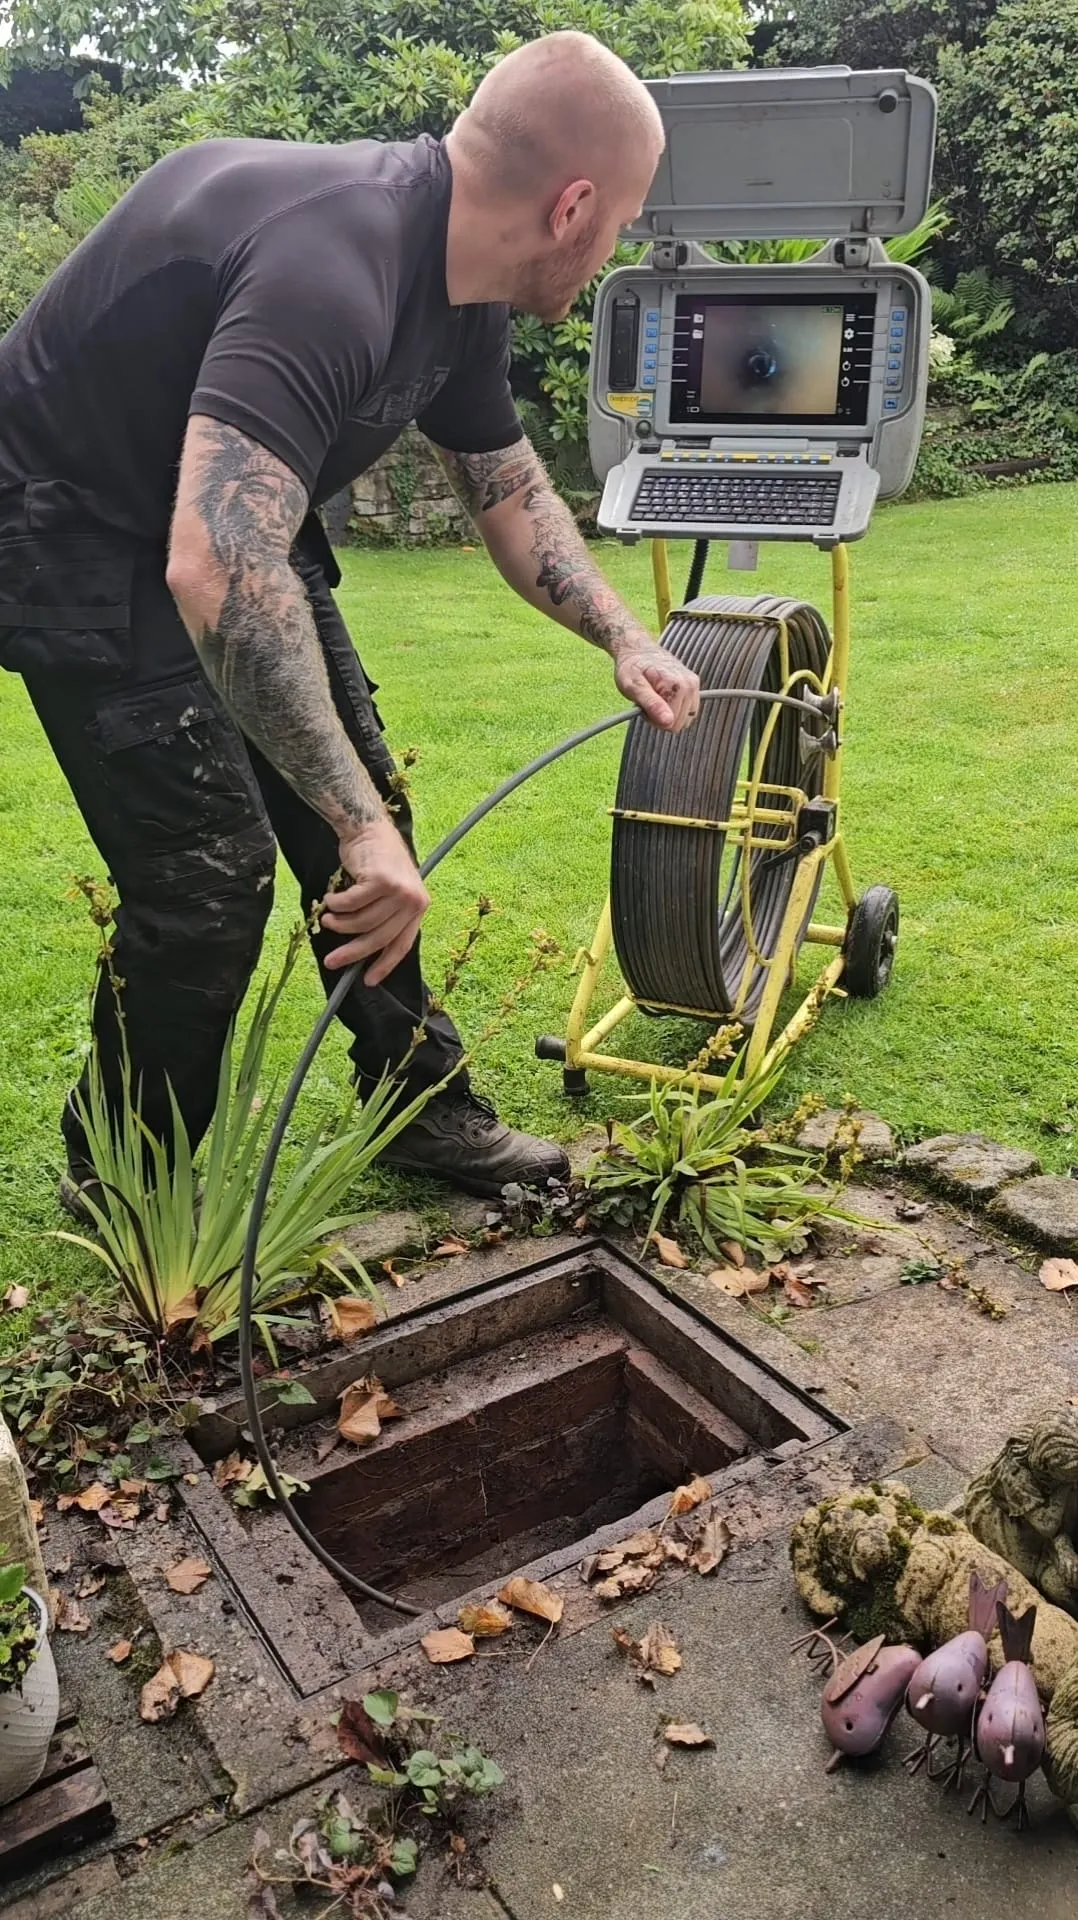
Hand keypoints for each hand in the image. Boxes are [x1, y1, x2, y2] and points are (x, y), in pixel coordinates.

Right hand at [320, 816, 430, 985]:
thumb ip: (383, 918)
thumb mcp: (389, 893)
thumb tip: (361, 951)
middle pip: (379, 937)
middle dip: (353, 953)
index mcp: (418, 907)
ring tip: (329, 919)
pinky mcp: (381, 880)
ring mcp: (399, 890)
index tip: (368, 981)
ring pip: (362, 922)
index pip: (402, 944)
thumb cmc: (376, 863)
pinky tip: (329, 899)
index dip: (384, 965)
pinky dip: (336, 904)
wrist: (369, 829)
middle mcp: (413, 900)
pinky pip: (351, 904)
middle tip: (331, 962)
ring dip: (340, 924)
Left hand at [614, 643, 700, 730]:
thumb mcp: (633, 686)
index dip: (653, 719)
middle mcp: (690, 684)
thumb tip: (668, 722)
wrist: (638, 650)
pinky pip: (688, 711)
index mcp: (676, 685)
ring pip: (685, 719)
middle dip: (662, 718)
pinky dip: (676, 710)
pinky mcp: (694, 686)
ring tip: (655, 699)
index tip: (643, 705)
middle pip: (679, 723)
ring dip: (669, 714)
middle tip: (648, 701)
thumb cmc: (632, 668)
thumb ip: (652, 704)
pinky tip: (664, 698)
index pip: (670, 723)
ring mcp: (694, 685)